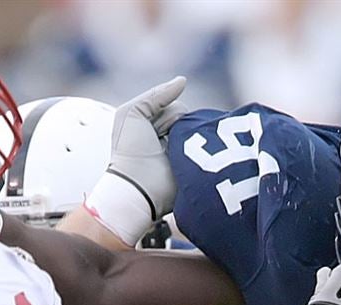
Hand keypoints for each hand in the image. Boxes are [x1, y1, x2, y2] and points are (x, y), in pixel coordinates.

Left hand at [84, 76, 187, 245]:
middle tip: (161, 142)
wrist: (139, 186)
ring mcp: (186, 153)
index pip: (175, 108)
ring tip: (175, 150)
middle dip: (178, 124)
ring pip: (200, 130)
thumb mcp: (132, 113)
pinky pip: (210, 147)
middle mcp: (172, 139)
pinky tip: (193, 154)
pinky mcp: (197, 166)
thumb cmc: (129, 150)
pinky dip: (204, 147)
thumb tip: (183, 81)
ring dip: (190, 135)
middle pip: (189, 118)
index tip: (151, 131)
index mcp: (156, 127)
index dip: (166, 115)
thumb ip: (156, 95)